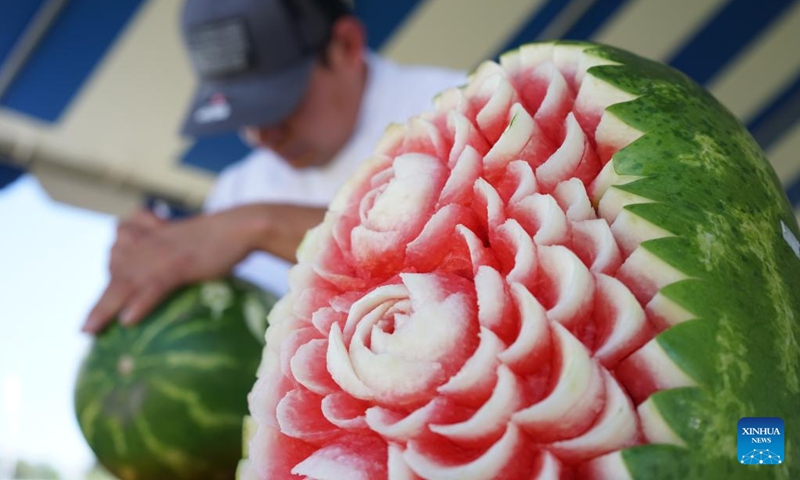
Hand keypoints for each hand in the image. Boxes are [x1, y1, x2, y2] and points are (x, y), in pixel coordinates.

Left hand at [81, 204, 324, 333]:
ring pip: (125, 283)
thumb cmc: (219, 237)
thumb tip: (167, 276)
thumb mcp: (187, 239)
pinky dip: (140, 304)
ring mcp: (160, 254)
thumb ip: (171, 249)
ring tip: (90, 330)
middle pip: (114, 273)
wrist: (241, 226)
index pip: (116, 256)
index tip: (100, 305)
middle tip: (87, 329)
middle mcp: (148, 243)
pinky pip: (153, 287)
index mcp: (149, 235)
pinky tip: (128, 320)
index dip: (109, 279)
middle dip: (100, 302)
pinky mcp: (177, 265)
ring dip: (105, 308)